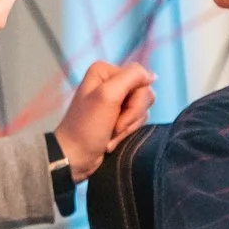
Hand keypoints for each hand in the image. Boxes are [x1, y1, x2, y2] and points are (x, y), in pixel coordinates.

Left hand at [53, 61, 156, 180]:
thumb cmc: (87, 127)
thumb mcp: (107, 96)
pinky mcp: (120, 116)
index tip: (116, 113)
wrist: (75, 156)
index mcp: (106, 72)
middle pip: (143, 94)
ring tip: (111, 134)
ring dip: (128, 126)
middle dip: (131, 115)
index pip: (140, 78)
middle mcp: (112, 82)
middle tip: (114, 127)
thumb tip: (153, 75)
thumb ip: (132, 77)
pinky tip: (111, 139)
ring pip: (142, 108)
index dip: (135, 100)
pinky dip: (126, 132)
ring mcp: (116, 100)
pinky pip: (137, 120)